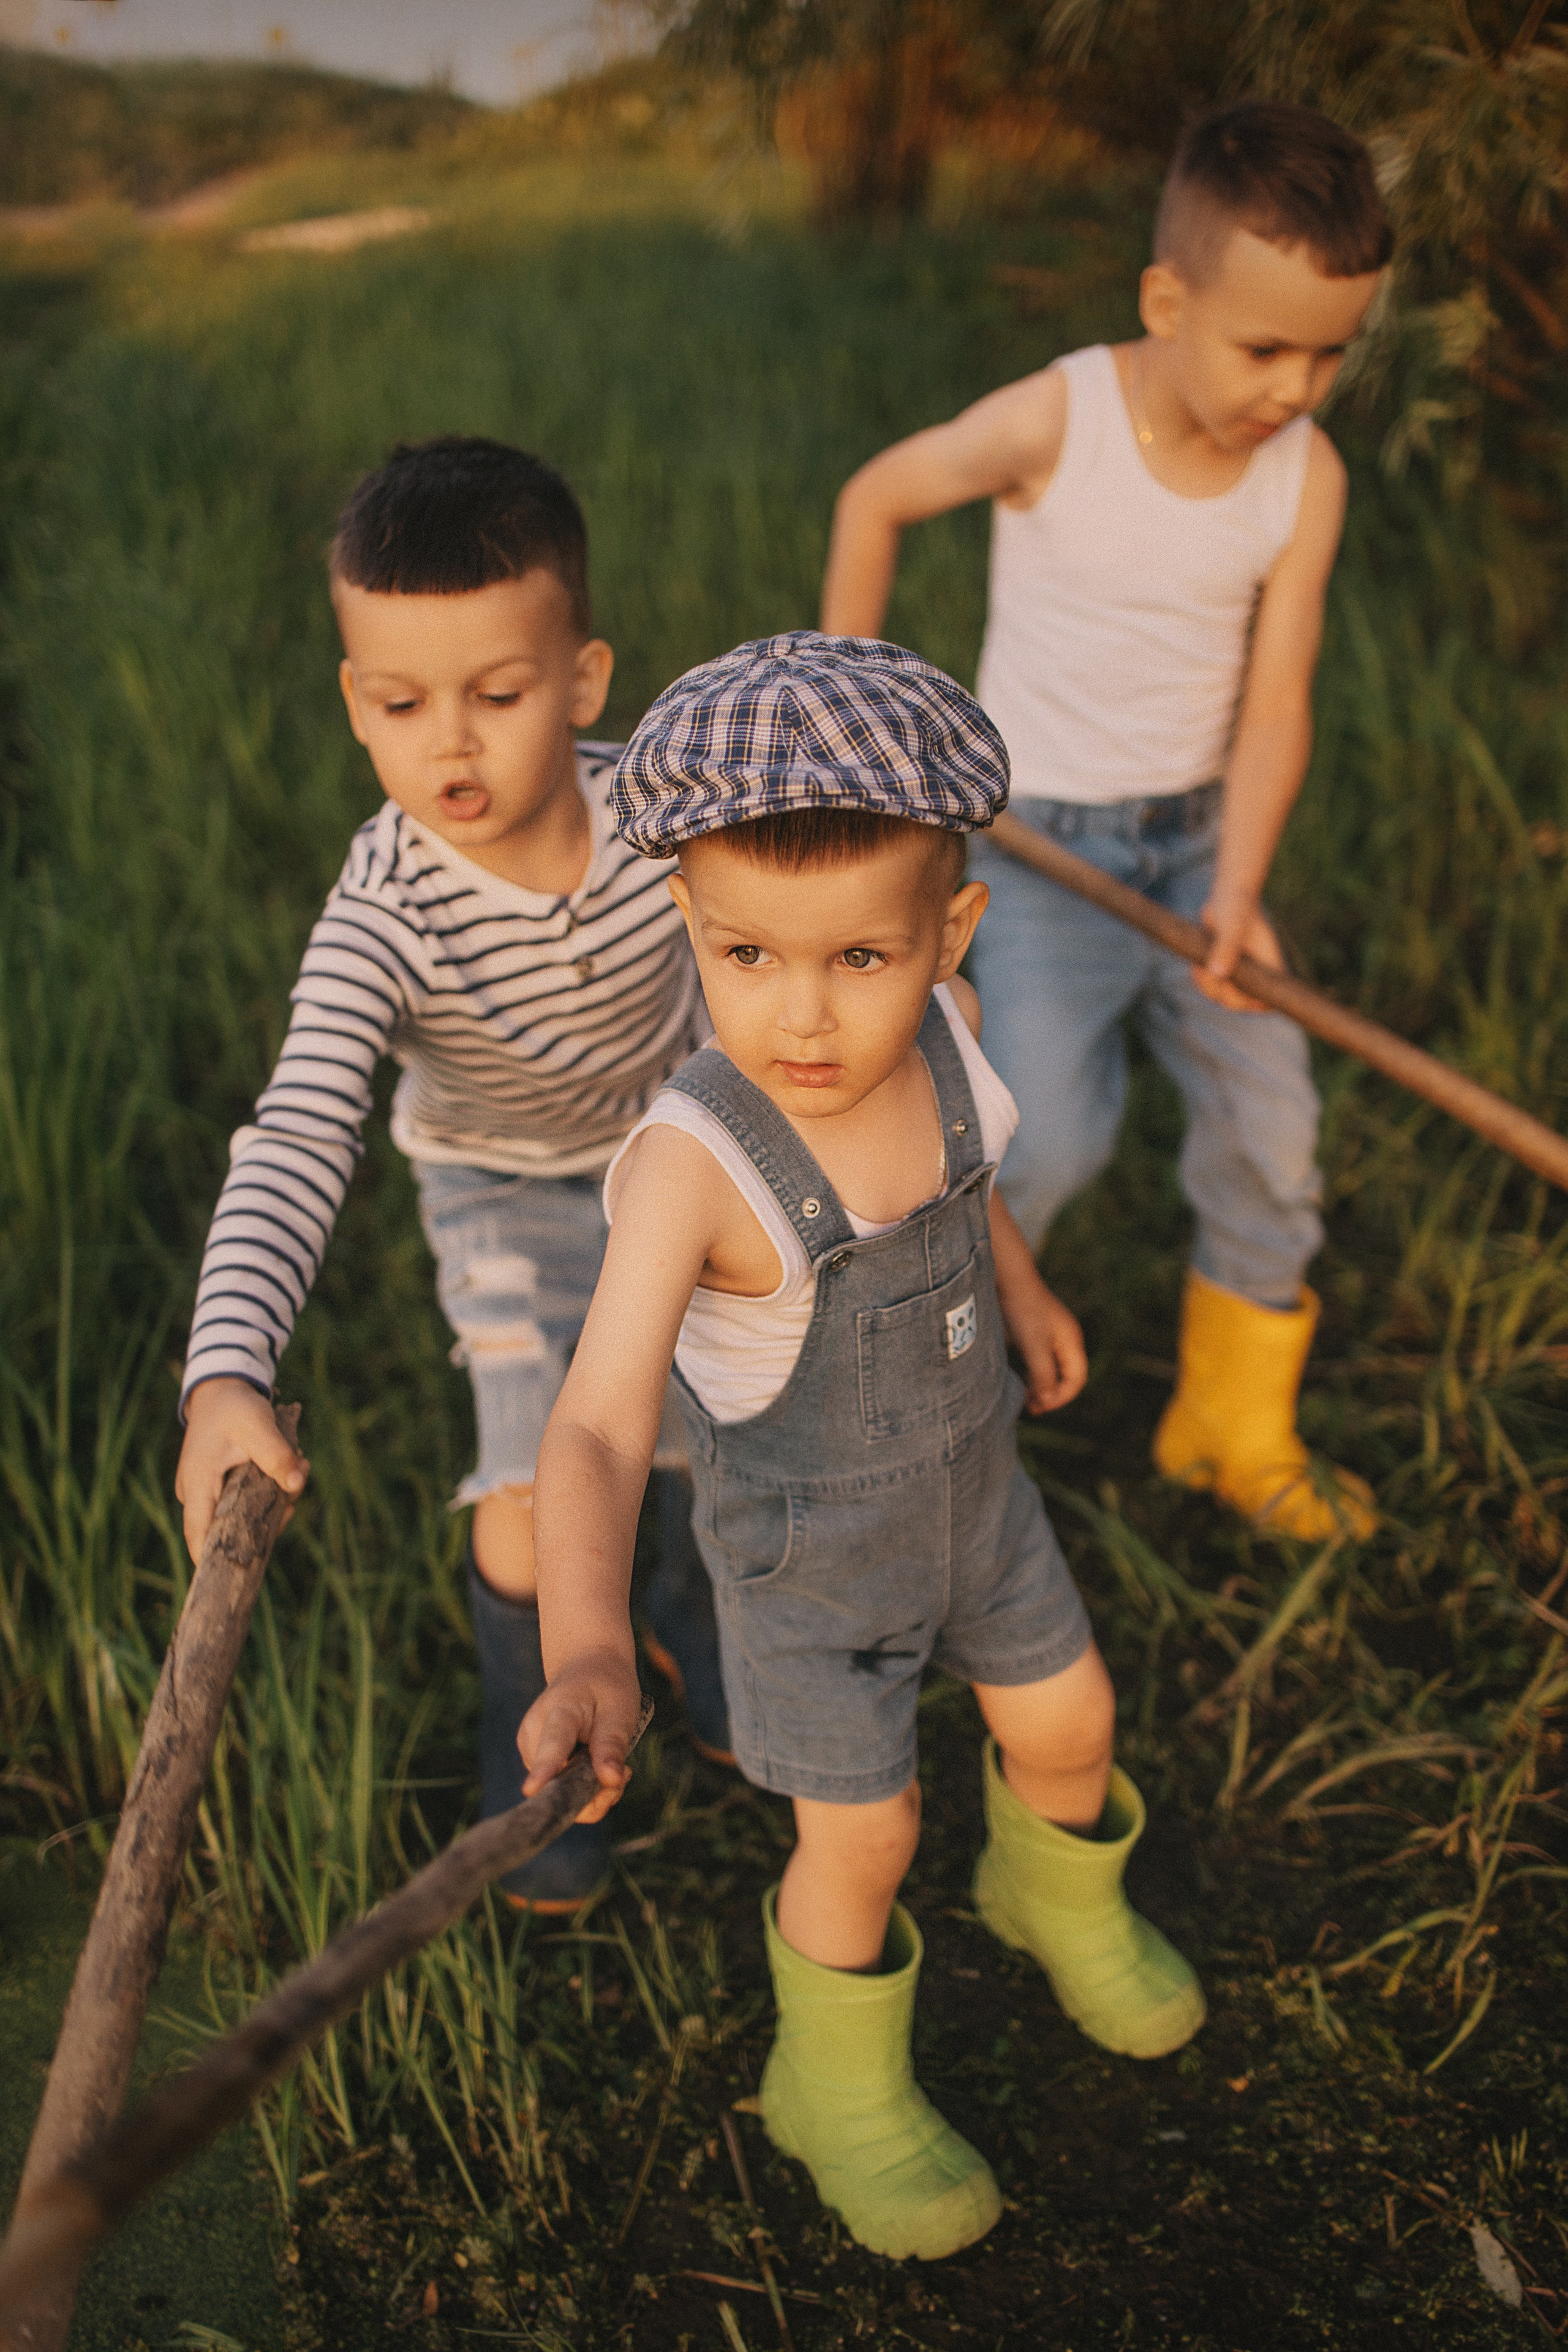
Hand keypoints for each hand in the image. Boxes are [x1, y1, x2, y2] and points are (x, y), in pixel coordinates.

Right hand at [176, 1377, 308, 1563]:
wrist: (222, 1390)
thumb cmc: (234, 1407)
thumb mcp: (257, 1425)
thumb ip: (276, 1454)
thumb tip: (295, 1486)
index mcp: (198, 1484)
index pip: (199, 1536)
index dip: (216, 1561)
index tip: (241, 1577)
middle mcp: (196, 1494)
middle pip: (225, 1531)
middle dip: (263, 1525)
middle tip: (291, 1505)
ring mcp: (206, 1493)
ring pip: (238, 1517)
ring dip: (271, 1506)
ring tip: (297, 1474)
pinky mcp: (219, 1488)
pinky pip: (242, 1504)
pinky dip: (267, 1495)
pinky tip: (289, 1474)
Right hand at [519, 1648, 640, 1824]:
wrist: (587, 1669)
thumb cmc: (606, 1687)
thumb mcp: (619, 1710)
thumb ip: (612, 1745)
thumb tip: (611, 1781)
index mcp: (560, 1710)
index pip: (553, 1743)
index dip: (545, 1770)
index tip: (531, 1790)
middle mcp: (535, 1733)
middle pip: (559, 1782)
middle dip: (595, 1792)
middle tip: (625, 1771)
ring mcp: (530, 1748)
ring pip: (561, 1791)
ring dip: (592, 1790)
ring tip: (611, 1761)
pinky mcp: (533, 1760)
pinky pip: (560, 1788)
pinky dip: (584, 1786)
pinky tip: (597, 1765)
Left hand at [1012, 1284, 1087, 1414]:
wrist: (1009, 1278)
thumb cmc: (1023, 1310)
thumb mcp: (1034, 1346)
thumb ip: (1043, 1374)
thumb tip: (1049, 1400)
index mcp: (1072, 1342)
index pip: (1076, 1380)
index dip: (1061, 1398)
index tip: (1040, 1407)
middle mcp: (1066, 1338)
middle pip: (1067, 1376)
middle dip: (1052, 1395)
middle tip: (1033, 1409)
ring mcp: (1053, 1334)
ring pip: (1053, 1368)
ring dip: (1042, 1386)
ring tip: (1026, 1401)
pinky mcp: (1038, 1330)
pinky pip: (1042, 1359)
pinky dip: (1034, 1373)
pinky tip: (1022, 1380)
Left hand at [1192, 894, 1284, 1013]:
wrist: (1228, 895)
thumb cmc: (1237, 906)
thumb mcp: (1232, 925)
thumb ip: (1226, 948)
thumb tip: (1218, 974)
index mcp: (1269, 966)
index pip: (1266, 1001)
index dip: (1250, 1003)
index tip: (1230, 986)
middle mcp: (1257, 974)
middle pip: (1239, 1003)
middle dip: (1219, 993)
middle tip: (1206, 972)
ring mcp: (1241, 973)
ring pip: (1222, 996)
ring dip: (1207, 986)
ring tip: (1199, 966)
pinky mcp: (1226, 970)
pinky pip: (1212, 986)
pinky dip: (1201, 980)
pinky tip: (1196, 965)